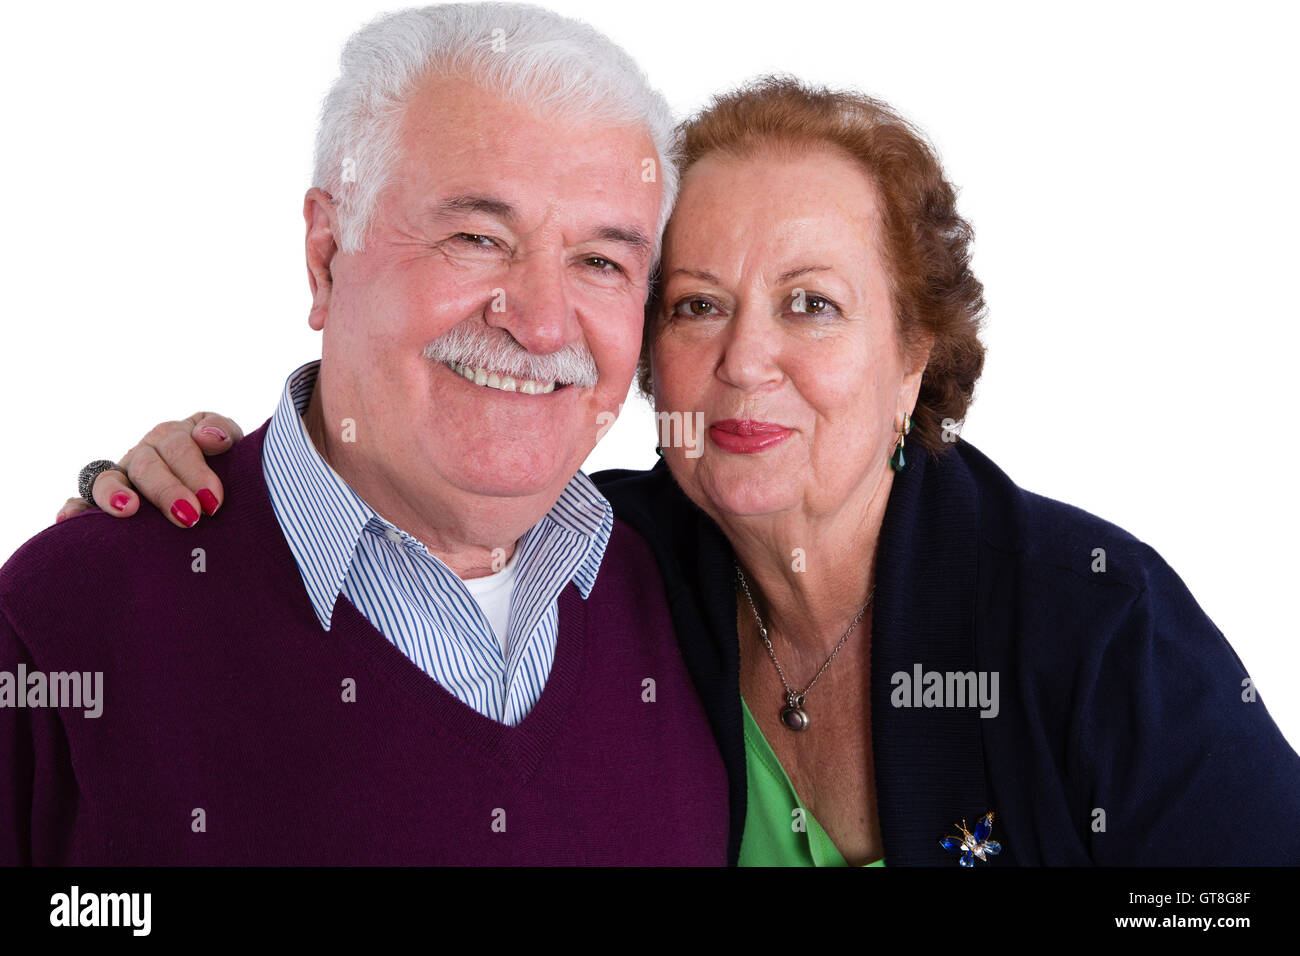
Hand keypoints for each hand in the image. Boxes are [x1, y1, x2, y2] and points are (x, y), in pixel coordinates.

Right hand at [55, 412, 244, 527]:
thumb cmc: (224, 464)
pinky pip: (81, 500)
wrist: (215, 488)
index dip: (194, 471)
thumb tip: (207, 437)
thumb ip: (221, 430)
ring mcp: (122, 476)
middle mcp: (143, 454)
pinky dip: (74, 508)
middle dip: (167, 490)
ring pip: (107, 479)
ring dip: (112, 493)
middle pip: (146, 466)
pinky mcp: (104, 500)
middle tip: (189, 516)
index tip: (213, 499)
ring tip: (126, 509)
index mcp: (172, 436)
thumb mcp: (229, 441)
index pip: (178, 446)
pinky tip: (68, 520)